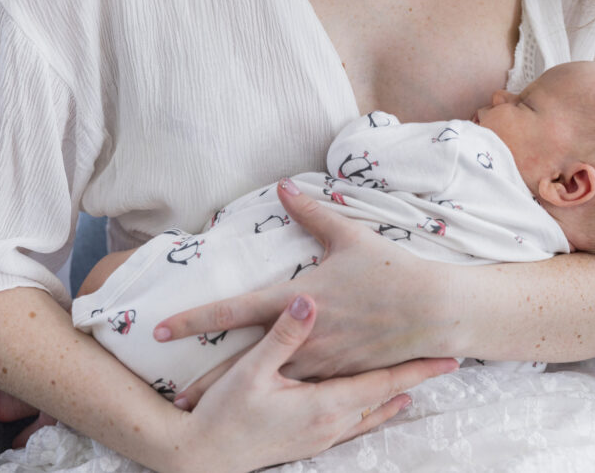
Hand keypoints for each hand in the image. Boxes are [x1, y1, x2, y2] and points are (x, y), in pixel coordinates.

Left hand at [154, 179, 462, 403]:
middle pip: (243, 362)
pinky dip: (279, 397)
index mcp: (297, 298)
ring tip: (209, 409)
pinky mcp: (340, 375)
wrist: (433, 311)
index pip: (234, 310)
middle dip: (206, 380)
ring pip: (269, 383)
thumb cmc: (391, 270)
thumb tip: (283, 185)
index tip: (161, 330)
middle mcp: (302, 334)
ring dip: (239, 396)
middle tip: (173, 396)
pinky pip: (303, 388)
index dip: (195, 320)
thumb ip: (310, 212)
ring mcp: (321, 360)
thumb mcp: (348, 235)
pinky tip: (263, 409)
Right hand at [168, 294, 458, 472]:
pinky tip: (374, 410)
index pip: (384, 382)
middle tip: (447, 362)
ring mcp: (322, 436)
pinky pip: (354, 426)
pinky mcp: (310, 441)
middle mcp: (331, 423)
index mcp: (325, 402)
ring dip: (395, 396)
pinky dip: (372, 414)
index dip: (417, 368)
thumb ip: (284, 334)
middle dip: (415, 379)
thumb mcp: (252, 371)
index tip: (448, 357)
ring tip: (420, 384)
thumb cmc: (226, 414)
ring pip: (372, 414)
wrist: (204, 459)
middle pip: (385, 397)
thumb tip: (306, 298)